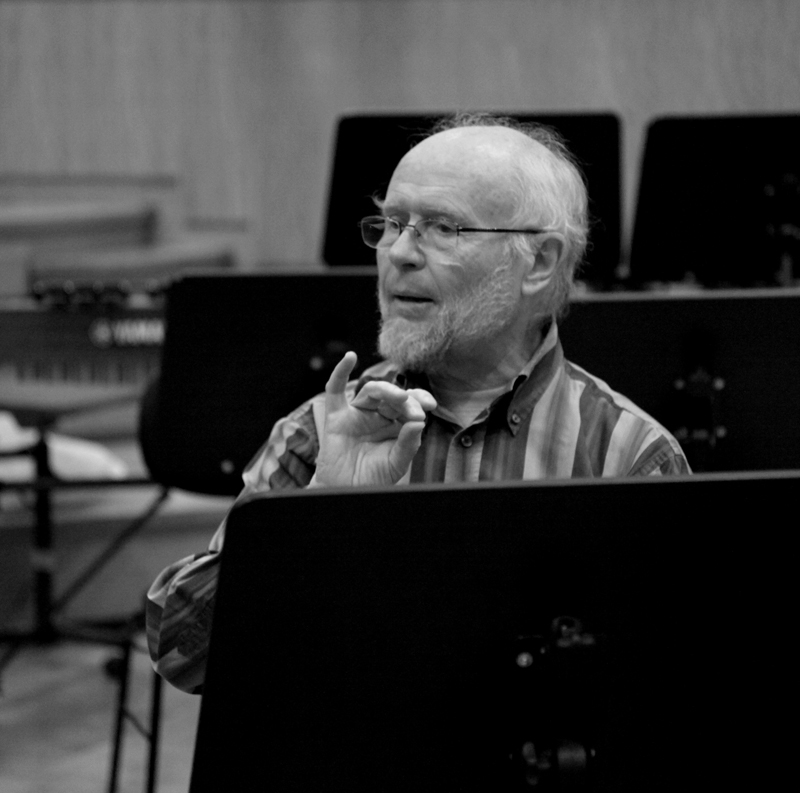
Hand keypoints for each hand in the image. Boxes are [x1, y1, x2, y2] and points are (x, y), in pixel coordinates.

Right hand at [313, 351, 436, 486]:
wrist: (347, 492)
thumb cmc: (373, 478)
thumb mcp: (397, 463)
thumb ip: (408, 444)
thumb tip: (419, 422)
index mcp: (395, 425)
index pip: (409, 405)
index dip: (419, 401)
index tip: (429, 405)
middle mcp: (377, 416)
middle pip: (392, 396)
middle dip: (405, 399)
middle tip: (413, 408)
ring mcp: (356, 414)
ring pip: (371, 392)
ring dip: (385, 390)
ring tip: (399, 397)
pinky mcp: (336, 417)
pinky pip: (335, 390)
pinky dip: (340, 372)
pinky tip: (349, 357)